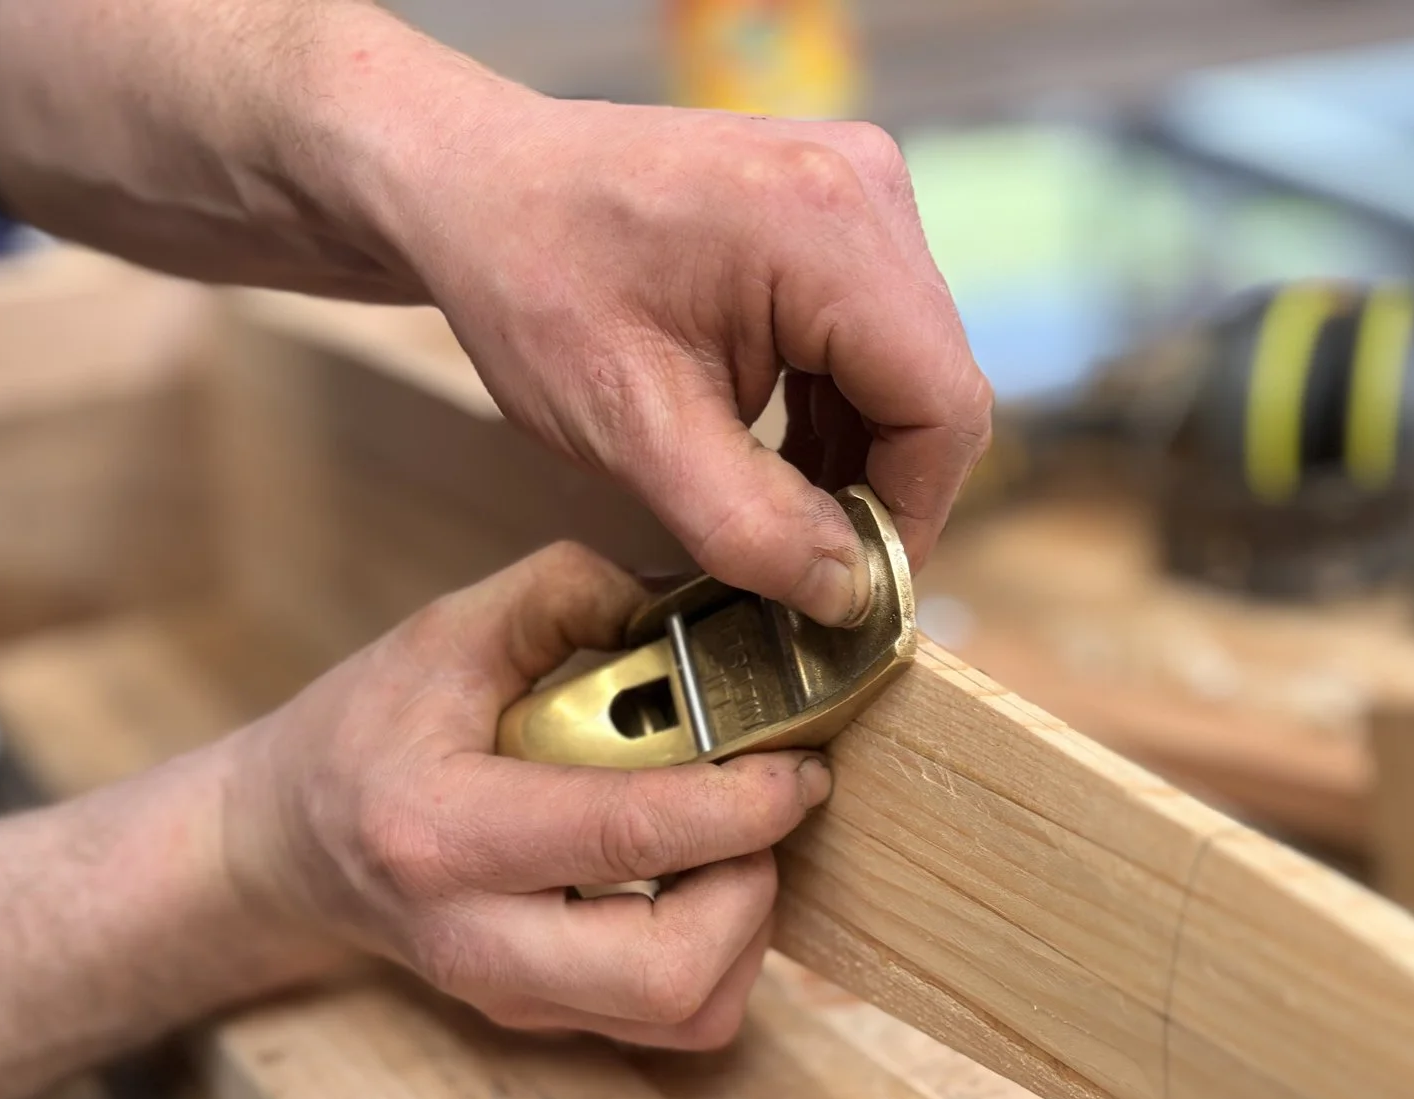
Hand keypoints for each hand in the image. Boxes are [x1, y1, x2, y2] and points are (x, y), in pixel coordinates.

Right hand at [221, 544, 830, 1047]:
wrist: (286, 848)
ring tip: (735, 844)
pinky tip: (705, 883)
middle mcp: (478, 939)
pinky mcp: (547, 1023)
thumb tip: (704, 602)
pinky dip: (723, 958)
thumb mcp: (448, 634)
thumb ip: (571, 595)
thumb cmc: (368, 731)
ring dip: (748, 929)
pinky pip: (677, 1023)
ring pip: (689, 1015)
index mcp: (444, 833)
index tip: (802, 763)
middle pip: (670, 974)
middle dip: (753, 892)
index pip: (628, 836)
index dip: (742, 804)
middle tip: (766, 815)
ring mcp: (514, 998)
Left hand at [355, 67, 992, 624]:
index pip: (940, 405)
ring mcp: (856, 188)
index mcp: (825, 227)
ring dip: (860, 456)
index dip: (912, 515)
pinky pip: (876, 335)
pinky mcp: (834, 207)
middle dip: (882, 489)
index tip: (855, 592)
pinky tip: (780, 461)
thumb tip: (849, 597)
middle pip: (935, 385)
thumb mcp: (633, 431)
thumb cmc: (529, 280)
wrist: (472, 186)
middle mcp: (864, 188)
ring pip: (910, 367)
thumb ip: (751, 528)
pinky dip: (840, 410)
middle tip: (812, 570)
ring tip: (784, 520)